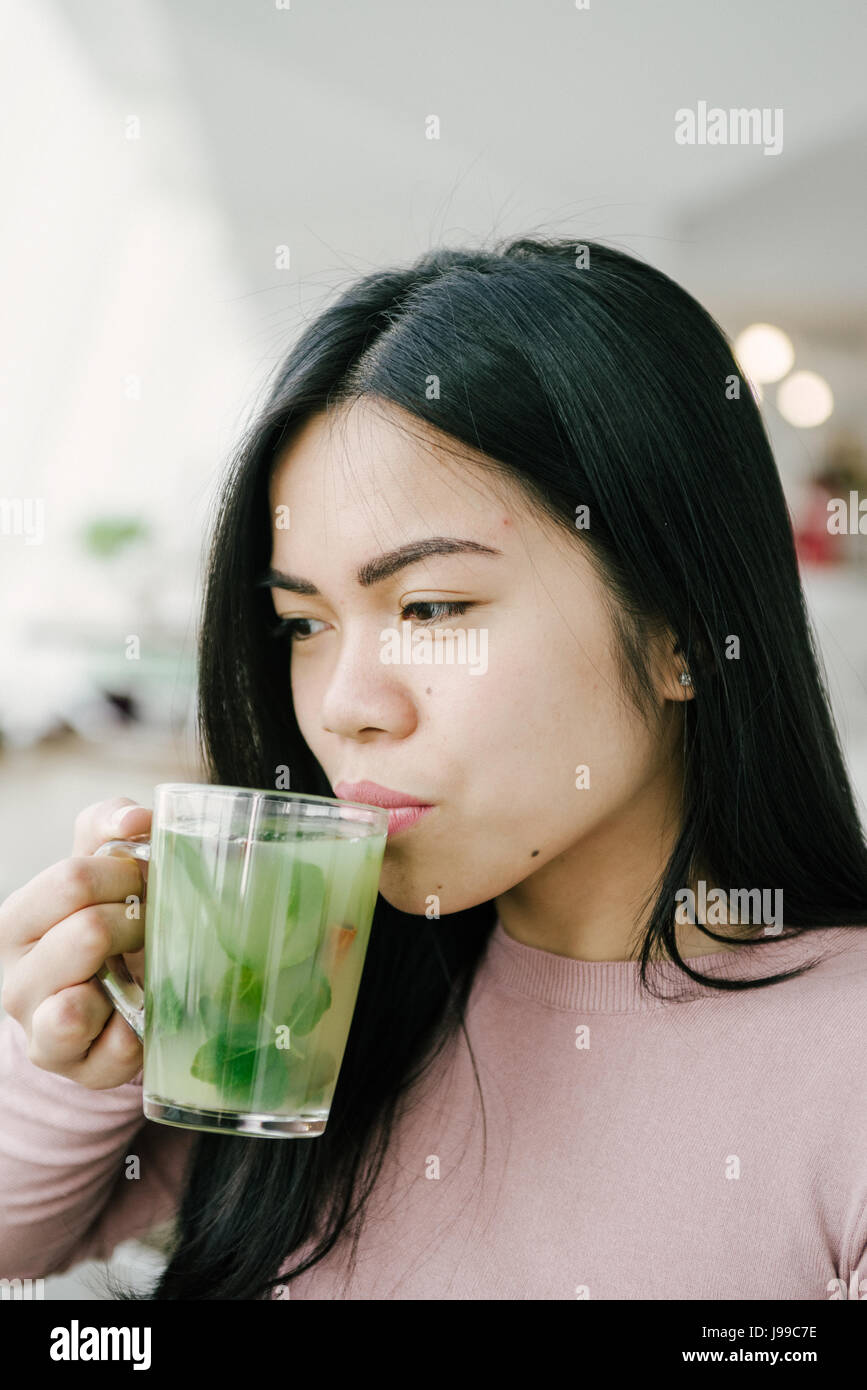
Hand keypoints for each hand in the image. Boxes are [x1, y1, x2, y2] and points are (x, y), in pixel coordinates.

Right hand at [0, 797, 150, 1088]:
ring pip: (77, 1005)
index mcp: (18, 921)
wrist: (116, 990)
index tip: (143, 878)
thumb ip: (110, 826)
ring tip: (138, 967)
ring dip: (129, 976)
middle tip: (149, 922)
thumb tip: (136, 820)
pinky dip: (138, 1033)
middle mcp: (15, 979)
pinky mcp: (76, 1070)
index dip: (124, 872)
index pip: (70, 879)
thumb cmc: (108, 918)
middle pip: (87, 933)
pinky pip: (113, 1053)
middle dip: (136, 921)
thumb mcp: (101, 864)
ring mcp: (40, 1030)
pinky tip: (142, 1015)